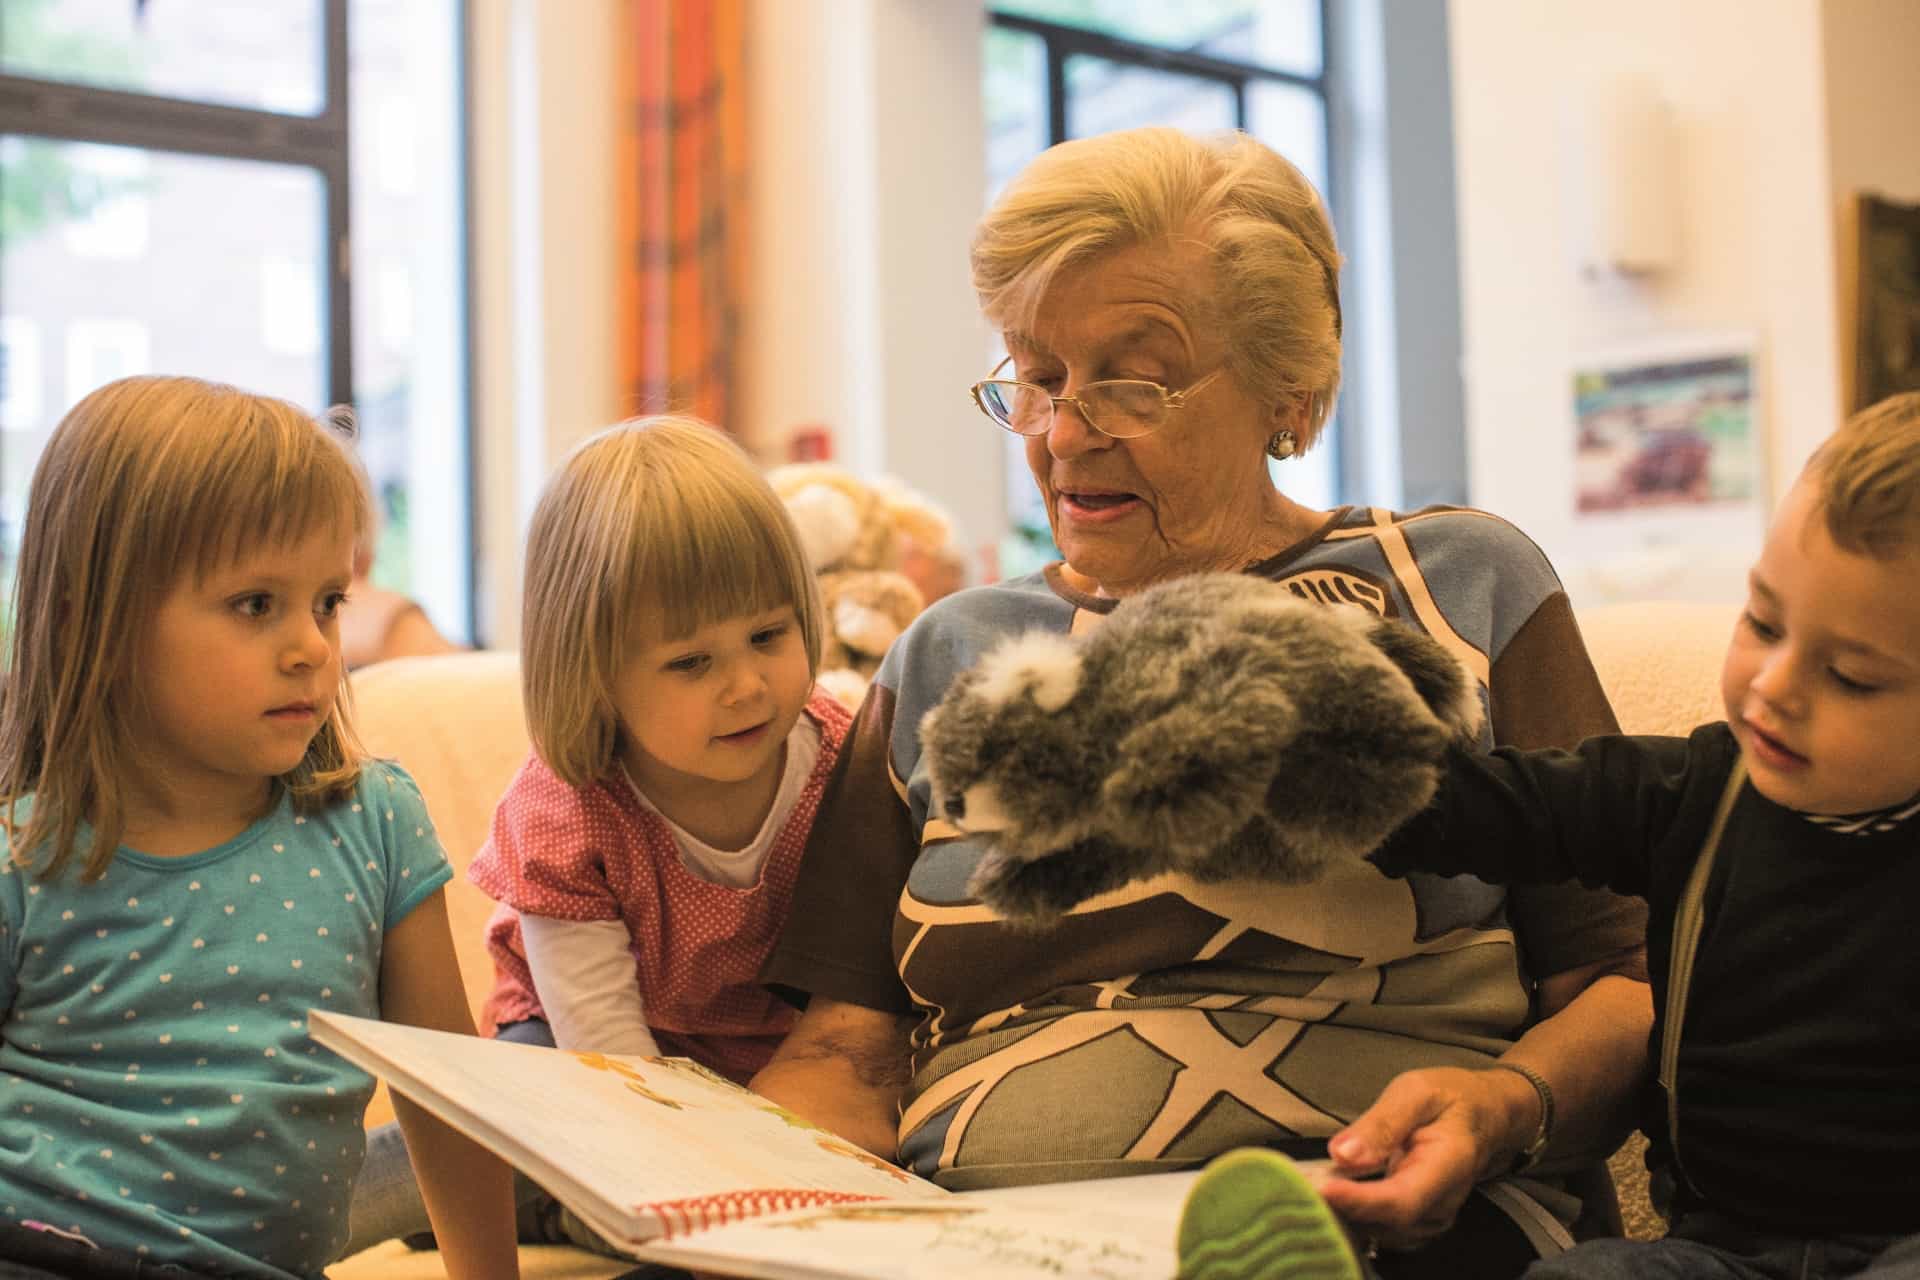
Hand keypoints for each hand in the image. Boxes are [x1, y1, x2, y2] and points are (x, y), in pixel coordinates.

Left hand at [1315, 1065, 1537, 1251]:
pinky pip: (1381, 1230)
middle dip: (1341, 1211)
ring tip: (1308, 1189)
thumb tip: (1343, 1155)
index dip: (1359, 1201)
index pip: (1401, 1200)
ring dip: (1343, 1216)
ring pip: (1381, 1233)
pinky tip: (1330, 1196)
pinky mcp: (1418, 1222)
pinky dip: (1353, 1218)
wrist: (1486, 1115)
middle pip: (1387, 1225)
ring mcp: (1432, 1218)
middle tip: (1297, 1187)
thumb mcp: (1417, 1091)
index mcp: (1448, 1166)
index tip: (1321, 1189)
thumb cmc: (1451, 1097)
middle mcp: (1442, 1203)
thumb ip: (1382, 1123)